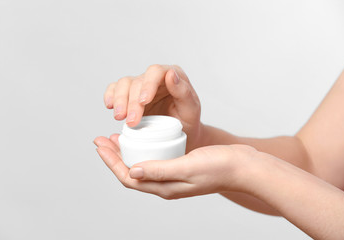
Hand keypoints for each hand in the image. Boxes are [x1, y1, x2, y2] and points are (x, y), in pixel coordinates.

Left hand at [94, 135, 257, 198]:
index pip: (129, 177)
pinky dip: (143, 150)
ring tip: (116, 138)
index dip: (111, 161)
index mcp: (165, 187)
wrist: (243, 166)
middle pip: (131, 172)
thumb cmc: (219, 167)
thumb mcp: (187, 167)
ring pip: (141, 165)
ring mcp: (172, 176)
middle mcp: (165, 184)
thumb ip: (160, 170)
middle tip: (102, 139)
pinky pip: (153, 160)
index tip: (100, 144)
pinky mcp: (179, 167)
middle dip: (114, 156)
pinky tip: (142, 140)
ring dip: (127, 153)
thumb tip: (132, 171)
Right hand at [104, 64, 201, 151]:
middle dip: (132, 102)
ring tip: (120, 117)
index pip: (156, 72)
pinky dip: (110, 96)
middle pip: (137, 82)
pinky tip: (109, 106)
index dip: (148, 84)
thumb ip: (183, 91)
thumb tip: (171, 74)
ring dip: (119, 100)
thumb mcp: (191, 108)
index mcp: (172, 76)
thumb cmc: (188, 120)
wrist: (180, 135)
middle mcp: (154, 78)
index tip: (144, 101)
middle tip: (132, 120)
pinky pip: (115, 90)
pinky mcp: (129, 96)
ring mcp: (140, 87)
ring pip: (124, 85)